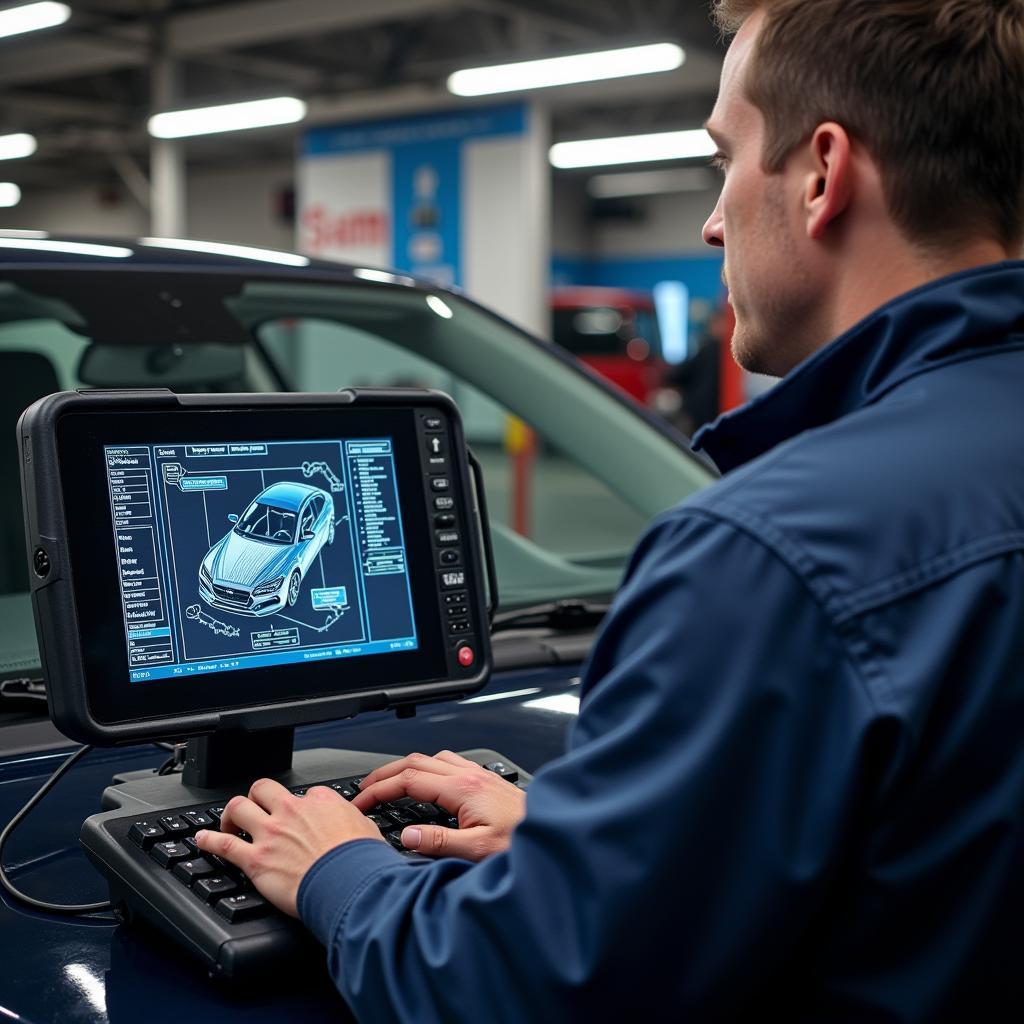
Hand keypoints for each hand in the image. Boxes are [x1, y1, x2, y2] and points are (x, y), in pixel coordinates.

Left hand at [195, 778, 384, 916]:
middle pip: (263, 789)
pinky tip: (201, 840)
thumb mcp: (366, 829)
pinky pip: (224, 844)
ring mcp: (271, 834)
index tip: (298, 818)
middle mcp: (292, 811)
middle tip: (256, 811)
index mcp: (320, 802)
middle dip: (257, 797)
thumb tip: (354, 825)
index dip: (298, 805)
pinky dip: (208, 840)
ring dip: (231, 815)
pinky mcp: (256, 860)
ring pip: (239, 807)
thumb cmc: (361, 861)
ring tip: (229, 824)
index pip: (302, 793)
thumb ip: (352, 822)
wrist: (351, 883)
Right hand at [354, 750, 525, 861]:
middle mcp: (470, 776)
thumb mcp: (476, 851)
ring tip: (390, 784)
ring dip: (406, 767)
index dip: (379, 789)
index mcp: (462, 789)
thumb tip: (406, 836)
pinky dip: (428, 768)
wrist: (554, 835)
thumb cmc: (522, 844)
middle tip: (364, 789)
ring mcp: (479, 776)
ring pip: (432, 758)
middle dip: (385, 773)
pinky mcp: (487, 781)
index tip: (360, 801)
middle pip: (415, 762)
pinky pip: (449, 764)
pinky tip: (428, 783)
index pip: (408, 779)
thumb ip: (438, 843)